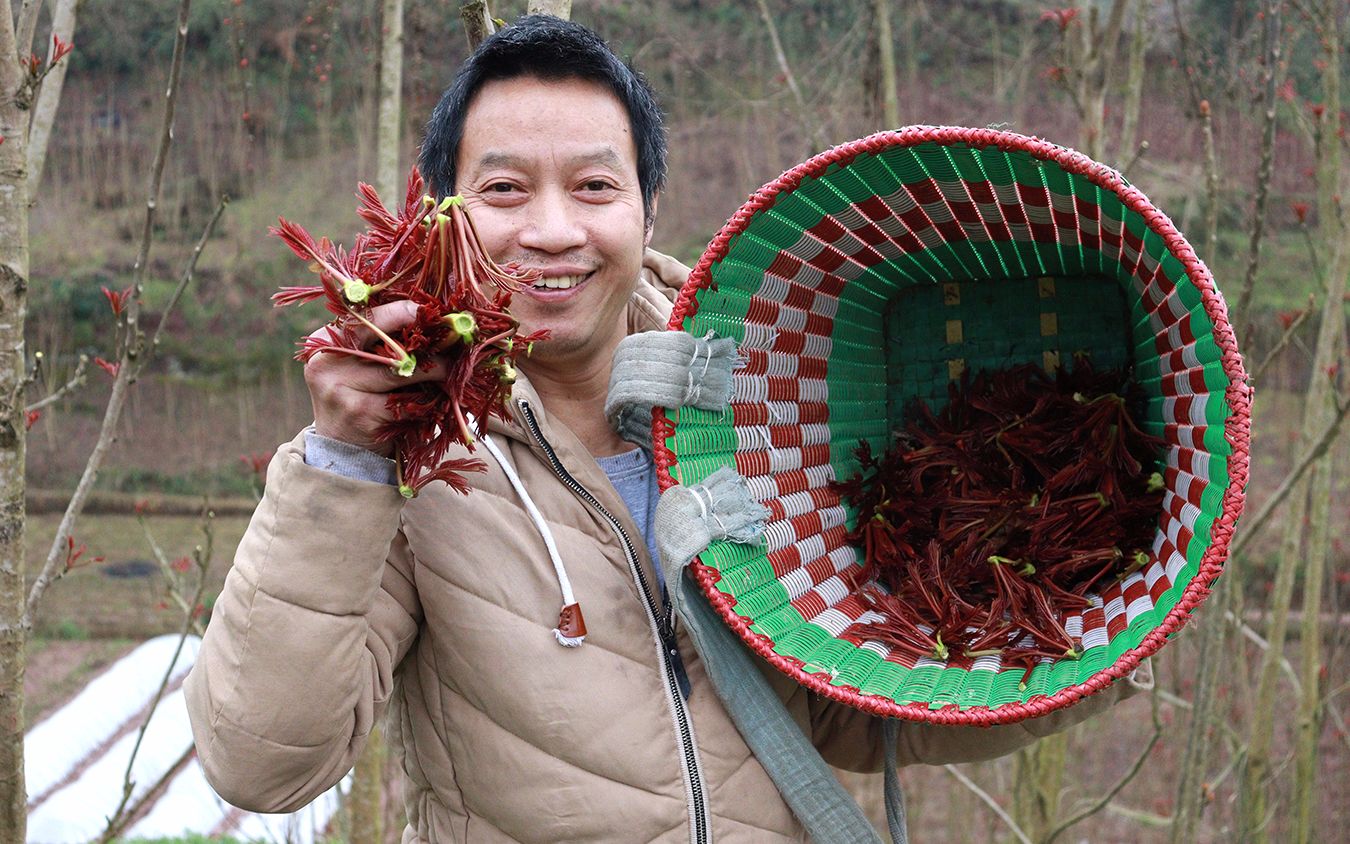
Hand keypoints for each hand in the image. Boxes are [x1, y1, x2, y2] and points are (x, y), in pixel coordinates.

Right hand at [304, 301, 446, 454]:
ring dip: (433, 368)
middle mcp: (328, 362)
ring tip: (452, 367)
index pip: (363, 317)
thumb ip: (378, 341)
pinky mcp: (361, 414)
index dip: (398, 310)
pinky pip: (405, 401)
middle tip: (450, 335)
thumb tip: (428, 317)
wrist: (341, 447)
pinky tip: (438, 398)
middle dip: (420, 335)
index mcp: (325, 341)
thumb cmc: (359, 395)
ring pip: (400, 370)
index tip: (426, 310)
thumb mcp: (357, 364)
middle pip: (380, 337)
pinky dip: (426, 399)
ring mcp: (341, 389)